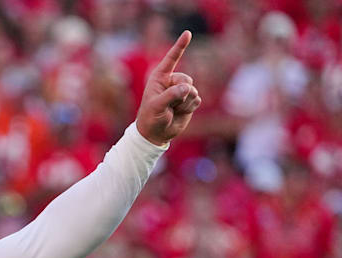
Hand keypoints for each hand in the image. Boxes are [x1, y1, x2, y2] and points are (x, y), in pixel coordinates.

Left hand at [135, 31, 201, 145]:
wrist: (156, 133)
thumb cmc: (150, 117)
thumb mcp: (156, 106)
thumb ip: (170, 95)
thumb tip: (187, 88)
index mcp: (160, 77)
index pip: (171, 59)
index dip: (180, 46)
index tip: (188, 33)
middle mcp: (172, 81)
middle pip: (186, 78)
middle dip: (181, 92)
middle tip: (170, 103)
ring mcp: (182, 91)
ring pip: (193, 90)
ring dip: (184, 102)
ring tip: (172, 109)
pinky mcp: (190, 100)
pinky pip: (197, 99)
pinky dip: (189, 107)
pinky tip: (180, 112)